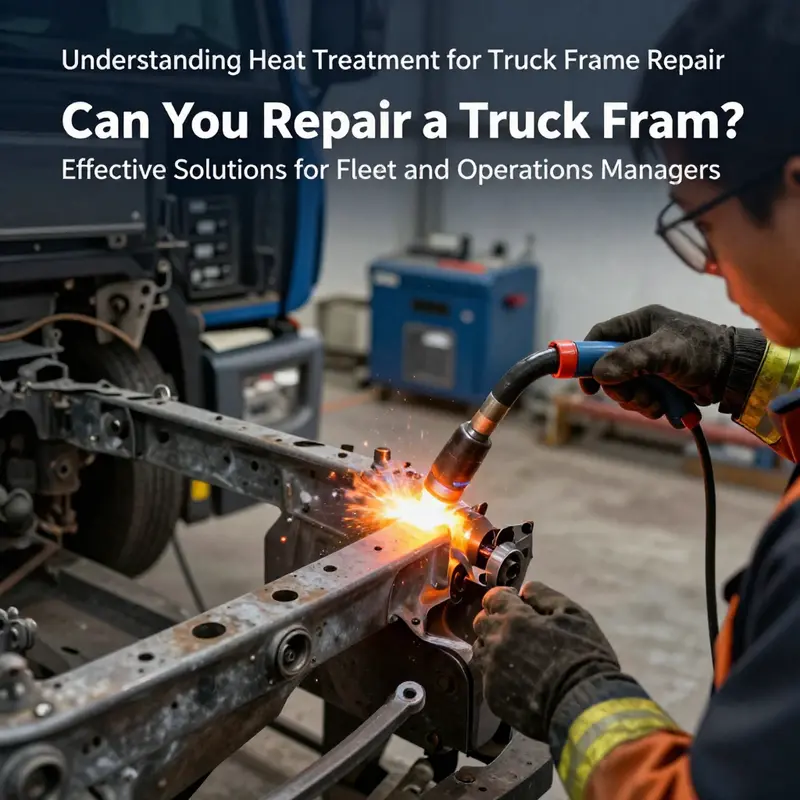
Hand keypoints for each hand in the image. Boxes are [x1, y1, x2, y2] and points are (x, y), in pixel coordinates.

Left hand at [472, 582, 619, 741]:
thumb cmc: (583, 656)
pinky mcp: (492, 697)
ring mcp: (492, 671)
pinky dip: (498, 672)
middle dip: (495, 619)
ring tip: (514, 653)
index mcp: (514, 618)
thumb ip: (545, 595)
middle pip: (482, 622)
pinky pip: (488, 677)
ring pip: (481, 649)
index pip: (493, 598)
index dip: (503, 598)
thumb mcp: (573, 614)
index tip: (515, 603)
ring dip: (492, 645)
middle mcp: (496, 641)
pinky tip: (517, 678)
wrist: (584, 705)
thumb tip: (524, 590)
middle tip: (516, 628)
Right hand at [579, 305, 735, 418]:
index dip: (586, 358)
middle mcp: (640, 343)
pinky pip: (641, 399)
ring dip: (637, 402)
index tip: (588, 382)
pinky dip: (651, 407)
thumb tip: (598, 374)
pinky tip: (666, 407)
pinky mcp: (660, 385)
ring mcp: (649, 366)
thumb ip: (630, 359)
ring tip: (657, 403)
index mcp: (639, 324)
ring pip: (624, 389)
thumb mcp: (665, 351)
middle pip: (609, 370)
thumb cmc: (704, 351)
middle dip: (620, 389)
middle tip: (635, 397)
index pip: (599, 337)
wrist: (736, 373)